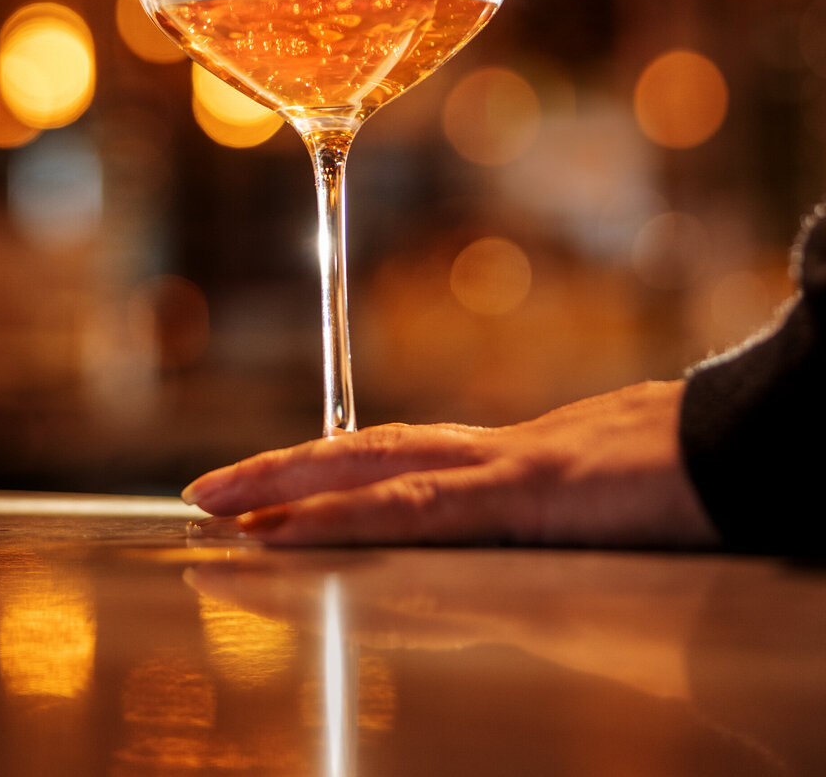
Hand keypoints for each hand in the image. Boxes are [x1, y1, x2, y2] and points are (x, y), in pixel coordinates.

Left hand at [183, 381, 719, 548]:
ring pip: (372, 472)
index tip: (284, 482)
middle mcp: (502, 452)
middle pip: (370, 451)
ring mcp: (509, 468)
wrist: (755, 436)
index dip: (340, 467)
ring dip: (287, 488)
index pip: (410, 455)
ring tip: (218, 504)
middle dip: (287, 471)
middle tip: (210, 490)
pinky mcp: (525, 495)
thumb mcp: (631, 486)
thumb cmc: (708, 464)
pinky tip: (285, 529)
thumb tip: (570, 496)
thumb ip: (580, 491)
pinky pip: (411, 510)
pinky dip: (339, 516)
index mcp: (525, 455)